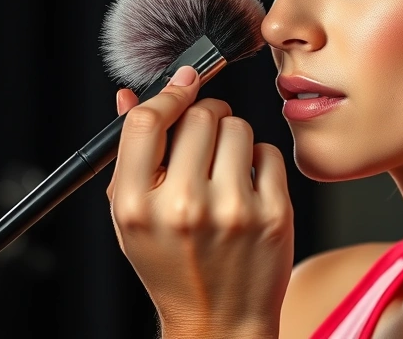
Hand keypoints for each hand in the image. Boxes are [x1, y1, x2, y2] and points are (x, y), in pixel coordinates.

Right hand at [107, 66, 293, 338]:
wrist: (218, 322)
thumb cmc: (173, 267)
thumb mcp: (133, 217)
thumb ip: (130, 155)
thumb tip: (129, 96)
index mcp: (138, 207)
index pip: (147, 122)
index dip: (167, 95)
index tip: (181, 86)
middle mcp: (183, 207)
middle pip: (199, 116)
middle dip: (204, 117)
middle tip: (205, 137)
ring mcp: (232, 211)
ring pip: (237, 127)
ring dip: (232, 137)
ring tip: (224, 169)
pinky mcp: (273, 215)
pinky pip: (268, 152)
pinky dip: (259, 162)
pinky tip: (247, 188)